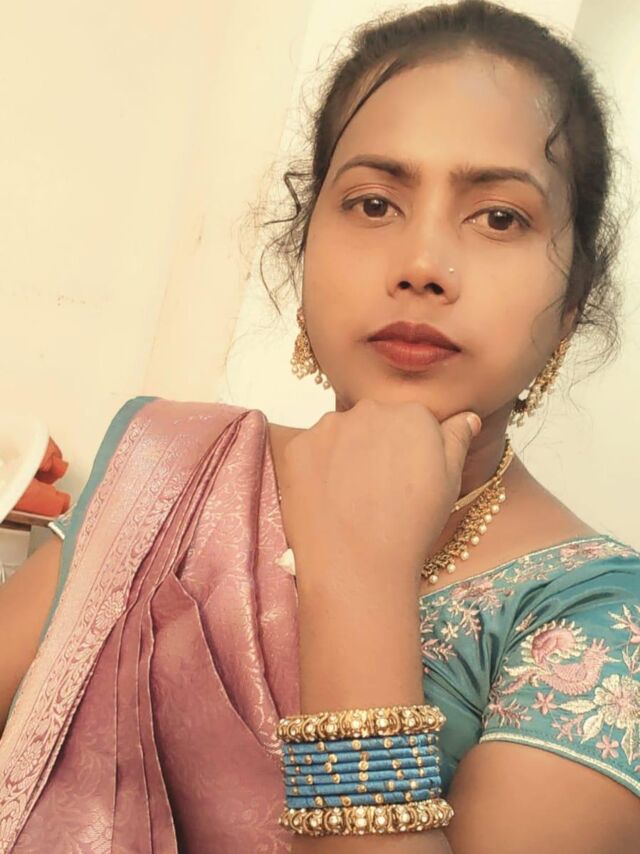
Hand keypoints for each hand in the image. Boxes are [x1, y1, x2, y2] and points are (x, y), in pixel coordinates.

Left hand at [277, 398, 480, 591]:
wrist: (358, 566)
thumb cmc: (410, 528)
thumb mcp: (449, 484)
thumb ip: (456, 441)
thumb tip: (465, 417)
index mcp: (413, 415)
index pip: (410, 420)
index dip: (407, 452)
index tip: (404, 479)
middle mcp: (370, 410)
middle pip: (373, 422)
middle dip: (375, 447)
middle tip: (378, 490)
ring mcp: (329, 427)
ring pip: (339, 434)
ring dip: (344, 454)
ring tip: (350, 497)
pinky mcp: (298, 447)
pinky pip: (309, 450)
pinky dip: (316, 469)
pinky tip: (327, 499)